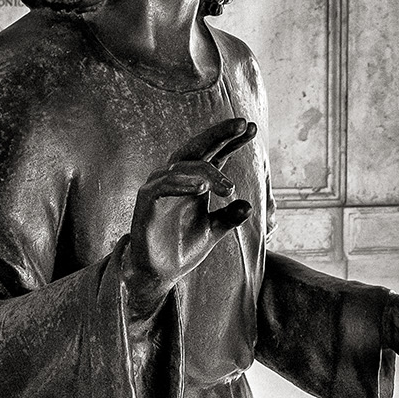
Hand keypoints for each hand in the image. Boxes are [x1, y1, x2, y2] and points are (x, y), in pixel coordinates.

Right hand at [124, 118, 257, 308]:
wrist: (160, 273)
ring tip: (227, 187)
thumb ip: (230, 217)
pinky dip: (180, 184)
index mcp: (194, 183)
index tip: (253, 129)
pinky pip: (160, 186)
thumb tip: (249, 206)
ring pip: (181, 166)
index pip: (214, 154)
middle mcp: (176, 180)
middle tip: (242, 125)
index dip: (231, 140)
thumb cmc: (184, 248)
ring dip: (206, 172)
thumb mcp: (214, 231)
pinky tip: (201, 188)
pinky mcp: (145, 203)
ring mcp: (159, 189)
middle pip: (196, 148)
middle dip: (219, 134)